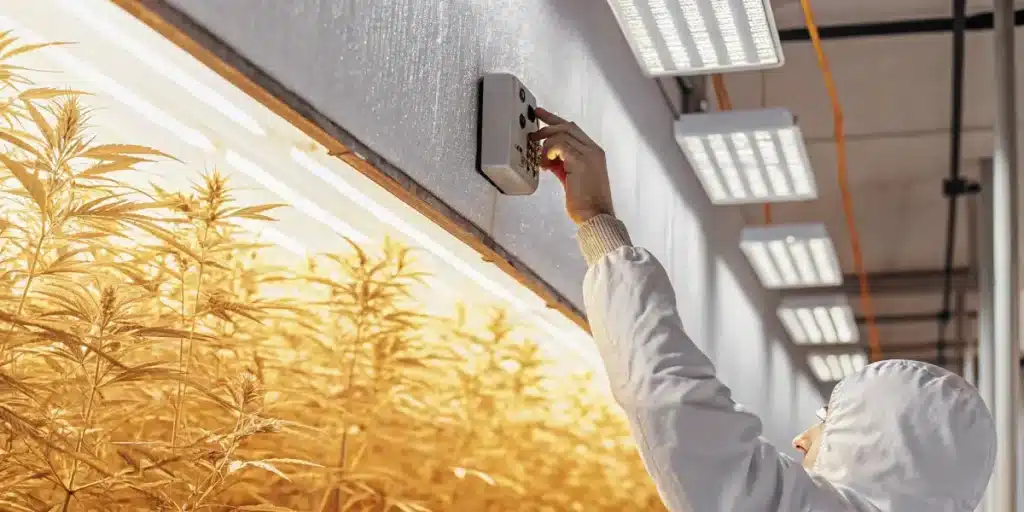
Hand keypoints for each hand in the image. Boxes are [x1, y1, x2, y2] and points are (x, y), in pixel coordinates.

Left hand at [529, 108, 614, 224]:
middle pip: (567, 126)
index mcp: (594, 153)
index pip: (573, 129)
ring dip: (546, 145)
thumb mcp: (572, 178)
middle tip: (532, 134)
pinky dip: (548, 152)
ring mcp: (589, 154)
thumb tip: (549, 157)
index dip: (555, 121)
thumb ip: (563, 164)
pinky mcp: (581, 161)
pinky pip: (559, 145)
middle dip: (546, 126)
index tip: (541, 115)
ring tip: (541, 161)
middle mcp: (593, 150)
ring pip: (561, 134)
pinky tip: (546, 166)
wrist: (596, 216)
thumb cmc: (586, 203)